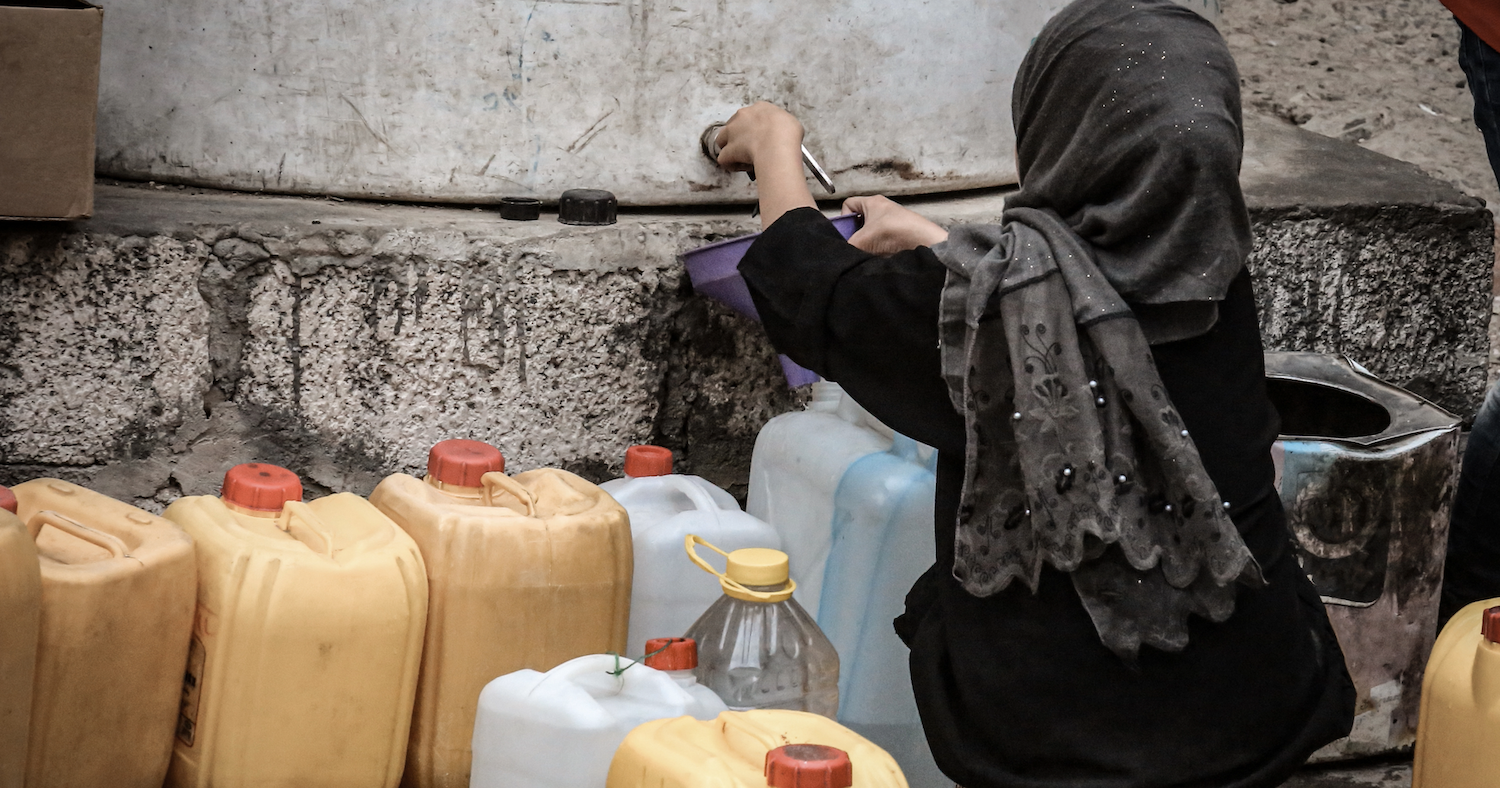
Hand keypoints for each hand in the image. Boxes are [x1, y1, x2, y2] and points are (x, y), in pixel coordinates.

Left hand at [714, 103, 815, 229]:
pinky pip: (724, 159)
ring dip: (730, 149)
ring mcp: (732, 132)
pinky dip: (731, 165)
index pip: (751, 116)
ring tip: (742, 159)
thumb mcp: (792, 123)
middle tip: (751, 149)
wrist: (778, 144)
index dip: (754, 128)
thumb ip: (783, 125)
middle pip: (734, 126)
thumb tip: (784, 134)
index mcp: (759, 108)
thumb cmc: (787, 133)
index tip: (761, 137)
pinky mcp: (728, 149)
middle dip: (739, 137)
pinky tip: (740, 168)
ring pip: (722, 140)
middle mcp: (742, 116)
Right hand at [843, 195, 947, 254]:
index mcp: (872, 202)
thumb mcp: (863, 240)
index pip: (848, 204)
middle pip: (858, 220)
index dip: (843, 217)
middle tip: (853, 246)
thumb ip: (847, 246)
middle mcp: (882, 209)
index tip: (844, 232)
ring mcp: (891, 222)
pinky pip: (881, 241)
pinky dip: (877, 249)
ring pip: (869, 233)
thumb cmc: (893, 232)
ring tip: (866, 253)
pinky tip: (878, 257)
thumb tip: (839, 255)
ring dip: (866, 244)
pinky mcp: (899, 235)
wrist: (923, 242)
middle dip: (854, 234)